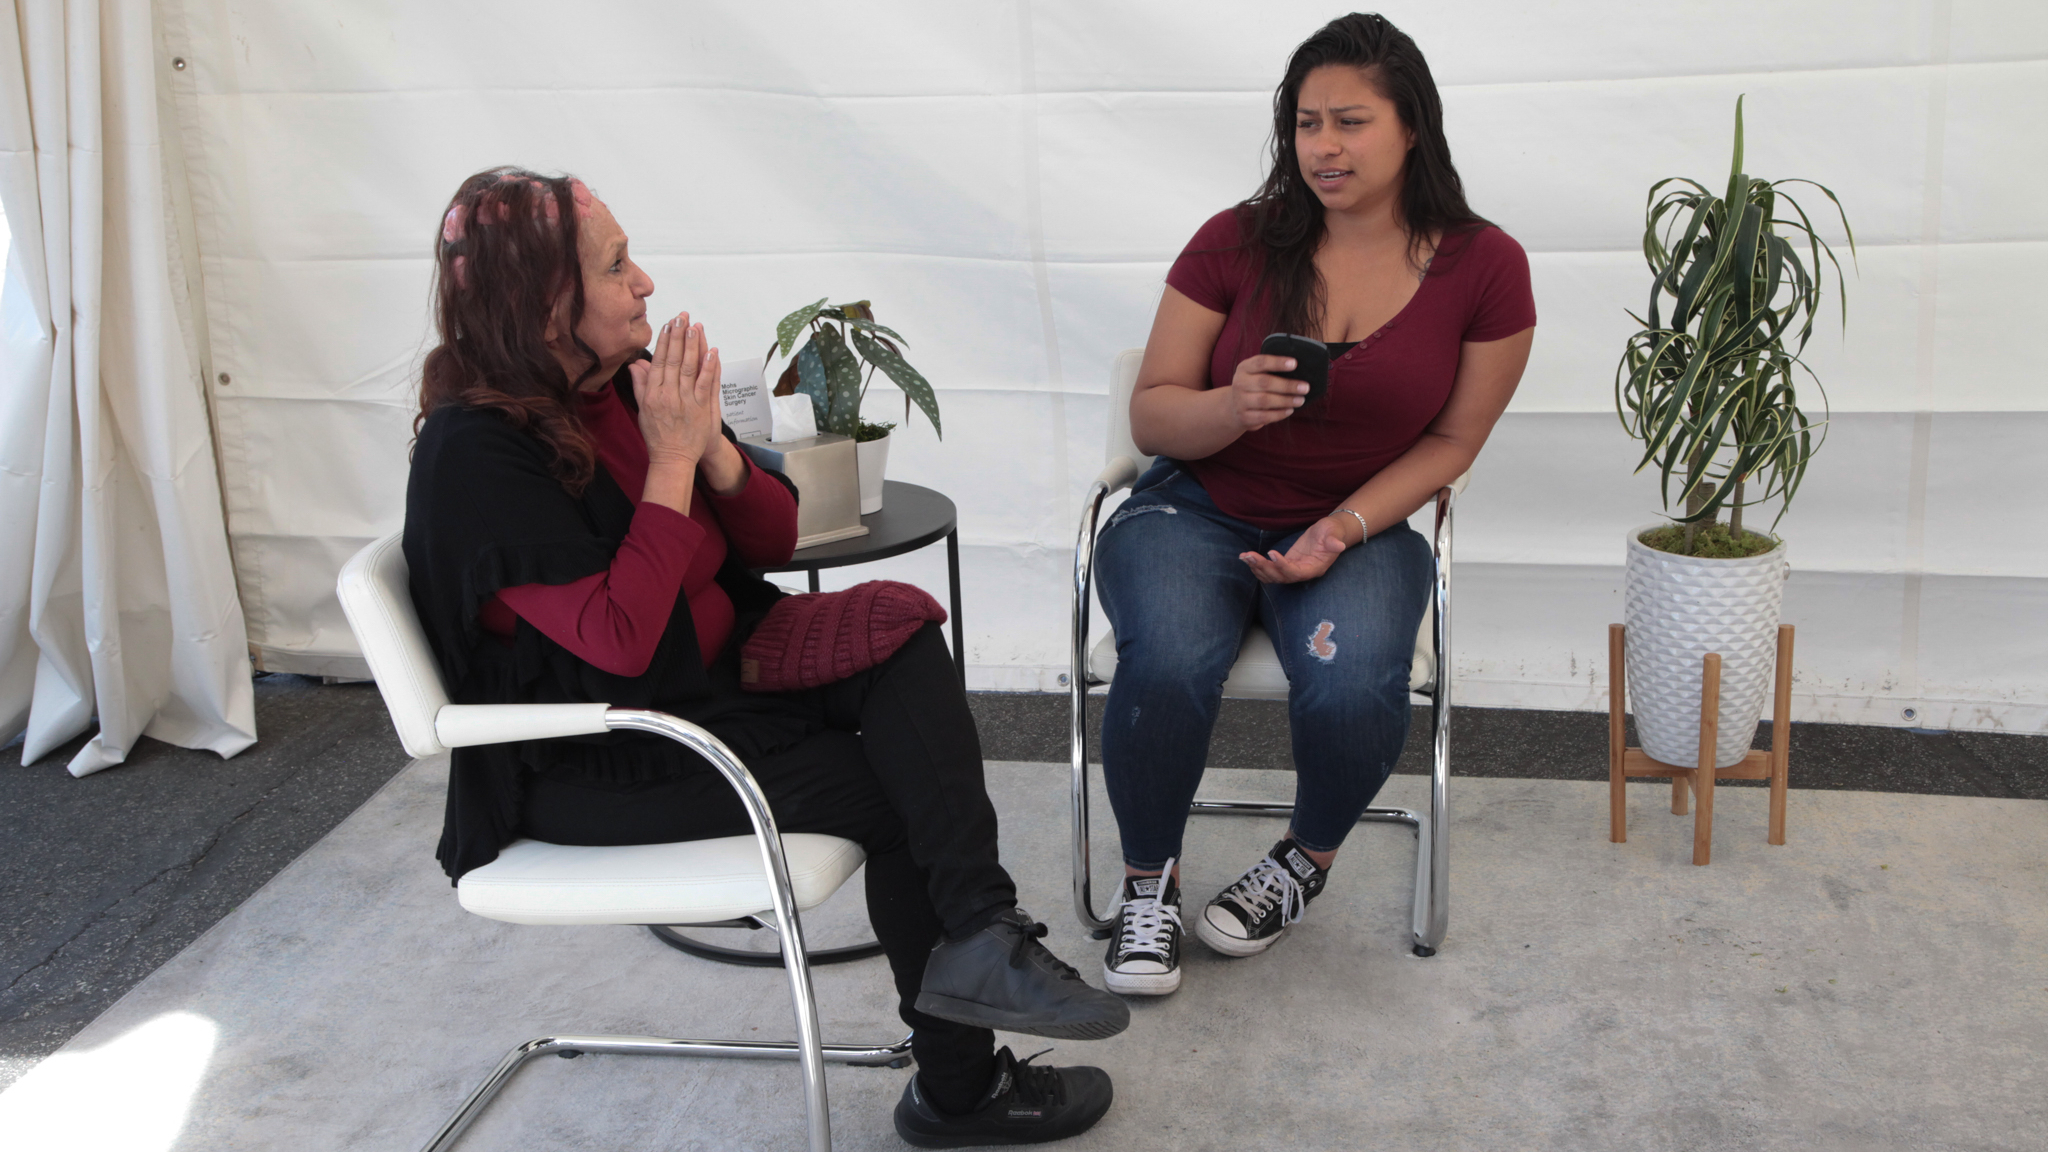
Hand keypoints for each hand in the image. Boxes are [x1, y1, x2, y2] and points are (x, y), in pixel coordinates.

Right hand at [630, 312, 722, 467]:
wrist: (672, 458)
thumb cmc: (657, 435)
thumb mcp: (643, 409)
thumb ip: (641, 385)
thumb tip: (636, 364)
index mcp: (653, 394)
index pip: (659, 361)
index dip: (664, 342)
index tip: (668, 325)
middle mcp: (668, 395)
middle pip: (673, 360)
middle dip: (678, 336)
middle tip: (682, 317)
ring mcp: (685, 402)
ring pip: (689, 368)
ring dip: (692, 346)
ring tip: (694, 327)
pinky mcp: (701, 409)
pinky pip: (706, 384)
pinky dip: (709, 367)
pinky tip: (711, 351)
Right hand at [1226, 353, 1308, 431]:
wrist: (1234, 407)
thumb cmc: (1253, 386)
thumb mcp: (1256, 373)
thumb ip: (1271, 370)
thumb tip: (1298, 372)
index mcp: (1244, 368)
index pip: (1260, 362)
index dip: (1278, 362)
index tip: (1294, 363)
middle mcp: (1240, 383)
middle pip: (1265, 383)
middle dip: (1287, 385)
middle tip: (1305, 387)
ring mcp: (1240, 401)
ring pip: (1265, 401)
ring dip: (1286, 400)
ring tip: (1300, 400)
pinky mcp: (1244, 417)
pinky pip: (1264, 416)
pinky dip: (1279, 414)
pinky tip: (1290, 410)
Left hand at [1240, 516, 1349, 583]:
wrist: (1330, 533)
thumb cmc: (1333, 531)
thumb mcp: (1334, 532)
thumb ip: (1334, 540)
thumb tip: (1339, 545)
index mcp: (1314, 568)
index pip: (1295, 573)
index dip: (1282, 566)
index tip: (1271, 553)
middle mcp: (1302, 573)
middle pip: (1280, 577)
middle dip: (1264, 567)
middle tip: (1250, 555)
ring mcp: (1293, 570)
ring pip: (1272, 576)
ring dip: (1257, 567)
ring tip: (1244, 556)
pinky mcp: (1286, 565)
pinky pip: (1270, 571)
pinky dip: (1257, 566)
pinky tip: (1246, 557)